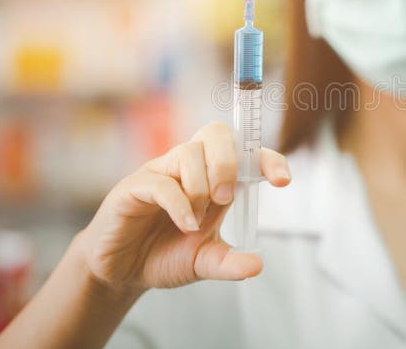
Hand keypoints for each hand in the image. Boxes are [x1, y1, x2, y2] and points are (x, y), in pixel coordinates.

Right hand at [75, 121, 290, 294]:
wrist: (122, 272)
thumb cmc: (164, 255)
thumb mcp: (204, 262)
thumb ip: (229, 263)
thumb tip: (257, 266)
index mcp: (213, 178)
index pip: (246, 152)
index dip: (268, 159)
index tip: (283, 180)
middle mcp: (190, 167)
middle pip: (216, 133)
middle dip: (228, 162)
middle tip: (226, 198)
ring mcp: (162, 172)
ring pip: (190, 152)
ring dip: (201, 186)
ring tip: (196, 221)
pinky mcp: (135, 186)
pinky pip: (161, 181)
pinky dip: (179, 203)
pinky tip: (184, 225)